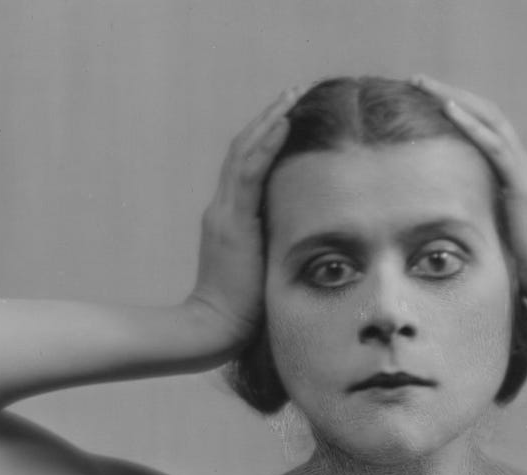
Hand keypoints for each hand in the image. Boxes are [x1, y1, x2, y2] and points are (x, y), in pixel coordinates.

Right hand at [187, 86, 300, 344]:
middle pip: (243, 150)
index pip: (248, 167)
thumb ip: (278, 247)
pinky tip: (283, 124)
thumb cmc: (246, 311)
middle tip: (294, 93)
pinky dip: (266, 146)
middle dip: (268, 119)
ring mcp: (225, 213)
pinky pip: (249, 173)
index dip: (267, 139)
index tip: (291, 117)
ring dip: (269, 121)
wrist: (215, 329)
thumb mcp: (265, 269)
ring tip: (291, 96)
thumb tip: (311, 238)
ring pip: (244, 152)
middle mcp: (223, 208)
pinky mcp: (231, 222)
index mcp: (231, 219)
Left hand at [412, 75, 526, 312]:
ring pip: (490, 119)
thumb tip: (447, 220)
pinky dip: (472, 125)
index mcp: (515, 174)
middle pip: (486, 113)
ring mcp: (525, 172)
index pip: (485, 129)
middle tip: (417, 79)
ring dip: (455, 98)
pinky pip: (496, 147)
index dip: (457, 109)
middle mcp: (522, 165)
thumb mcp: (496, 232)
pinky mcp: (524, 185)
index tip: (423, 98)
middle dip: (450, 93)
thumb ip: (479, 216)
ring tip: (424, 84)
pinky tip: (449, 109)